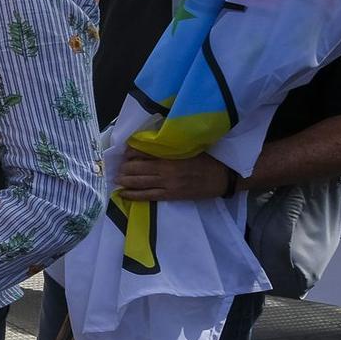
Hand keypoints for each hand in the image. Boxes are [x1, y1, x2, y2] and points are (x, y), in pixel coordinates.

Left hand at [117, 150, 234, 201]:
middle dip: (124, 167)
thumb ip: (169, 147)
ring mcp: (167, 184)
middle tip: (117, 167)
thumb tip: (151, 144)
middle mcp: (166, 169)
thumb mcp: (188, 148)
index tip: (125, 152)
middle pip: (137, 168)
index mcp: (171, 155)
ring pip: (139, 182)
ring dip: (125, 180)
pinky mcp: (170, 195)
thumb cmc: (207, 160)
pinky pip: (147, 195)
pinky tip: (123, 193)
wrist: (223, 177)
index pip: (144, 152)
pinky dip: (133, 194)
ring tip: (116, 179)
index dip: (131, 152)